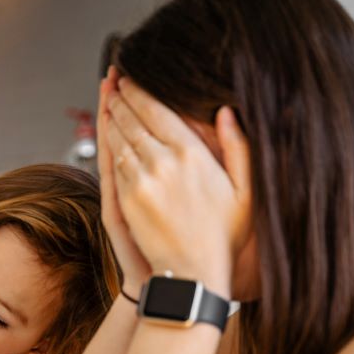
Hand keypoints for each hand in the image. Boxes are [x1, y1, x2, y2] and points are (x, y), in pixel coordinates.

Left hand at [103, 76, 251, 297]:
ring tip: (108, 102)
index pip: (157, 111)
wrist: (192, 274)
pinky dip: (108, 145)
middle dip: (122, 99)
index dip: (140, 92)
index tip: (131, 79)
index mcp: (192, 155)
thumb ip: (238, 147)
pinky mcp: (125, 200)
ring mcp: (140, 181)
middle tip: (114, 83)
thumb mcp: (245, 191)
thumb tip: (226, 111)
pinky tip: (107, 135)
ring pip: (119, 139)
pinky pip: (113, 164)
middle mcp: (163, 163)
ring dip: (111, 118)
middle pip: (133, 120)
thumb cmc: (224, 236)